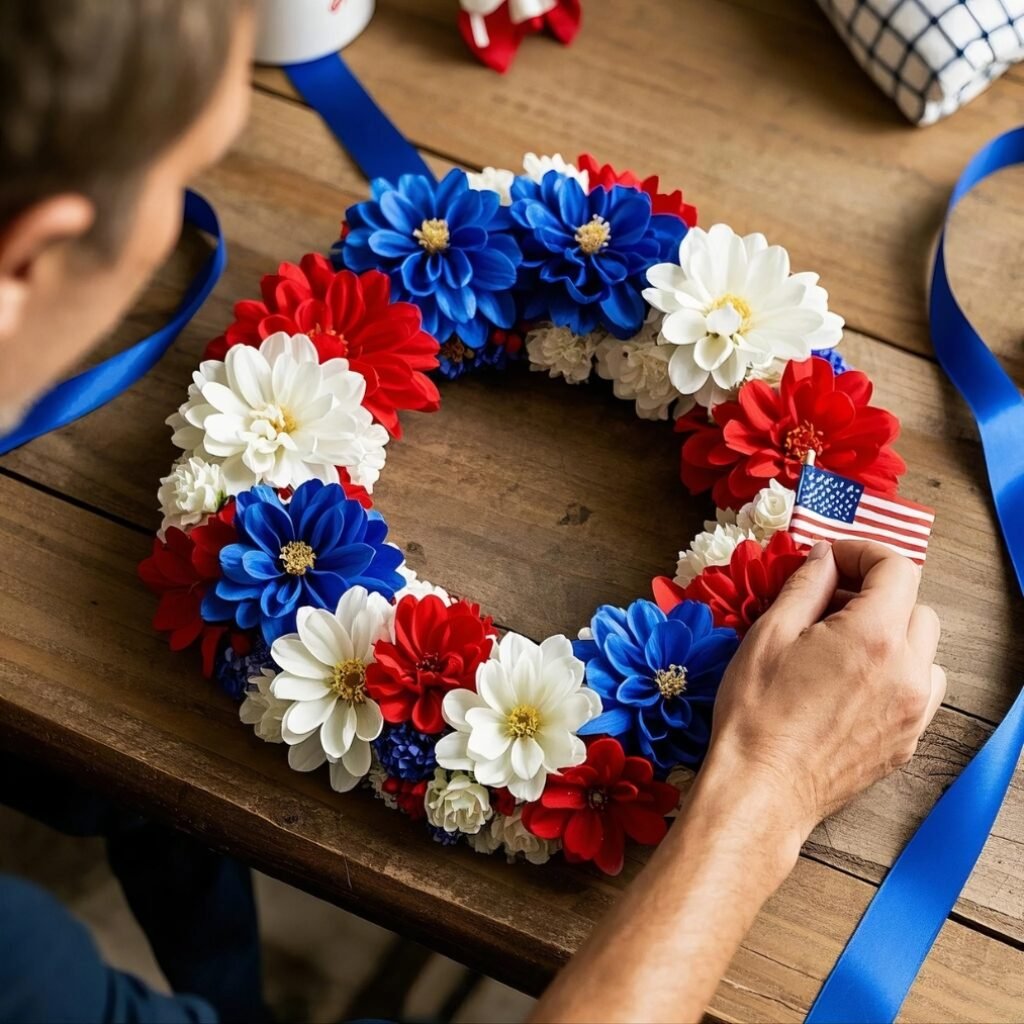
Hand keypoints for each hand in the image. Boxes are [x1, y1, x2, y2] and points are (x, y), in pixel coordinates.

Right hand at [705, 539, 944, 842]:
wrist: (762, 788)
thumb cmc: (757, 713)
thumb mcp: (770, 633)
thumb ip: (806, 585)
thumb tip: (825, 557)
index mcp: (873, 636)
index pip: (896, 569)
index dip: (863, 553)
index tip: (833, 559)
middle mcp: (907, 671)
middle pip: (916, 606)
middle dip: (877, 592)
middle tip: (830, 600)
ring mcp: (913, 710)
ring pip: (924, 650)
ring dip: (892, 634)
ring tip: (842, 643)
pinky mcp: (907, 739)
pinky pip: (917, 689)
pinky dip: (895, 672)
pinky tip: (850, 680)